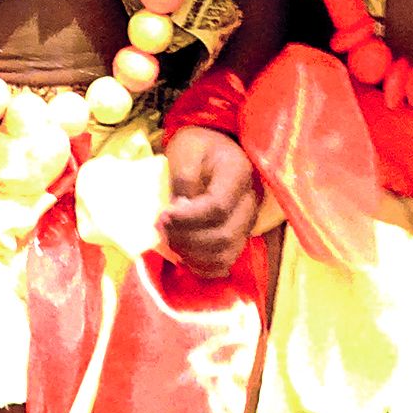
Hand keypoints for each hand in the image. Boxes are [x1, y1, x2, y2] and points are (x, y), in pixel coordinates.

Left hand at [160, 125, 260, 278]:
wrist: (214, 146)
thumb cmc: (198, 145)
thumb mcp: (186, 149)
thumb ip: (184, 178)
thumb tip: (180, 210)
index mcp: (239, 173)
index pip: (217, 207)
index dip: (188, 218)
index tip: (162, 215)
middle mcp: (250, 200)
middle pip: (223, 235)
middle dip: (187, 238)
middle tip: (161, 229)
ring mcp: (248, 220)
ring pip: (226, 253)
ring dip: (193, 255)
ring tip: (170, 240)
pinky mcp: (240, 235)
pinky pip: (226, 262)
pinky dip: (204, 266)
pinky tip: (184, 255)